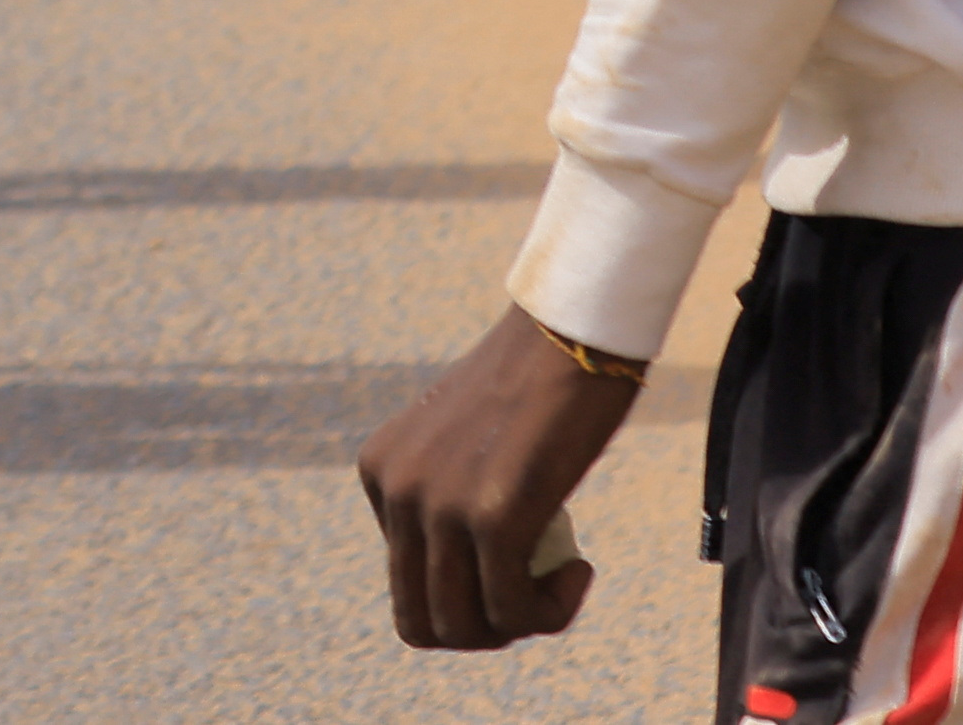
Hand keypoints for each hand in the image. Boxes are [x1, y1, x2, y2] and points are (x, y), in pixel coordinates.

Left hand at [354, 309, 637, 649]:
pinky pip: (513, 610)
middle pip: (423, 620)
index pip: (407, 582)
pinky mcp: (492, 516)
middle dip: (485, 630)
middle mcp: (397, 488)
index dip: (467, 595)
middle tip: (537, 596)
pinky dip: (551, 611)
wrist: (570, 332)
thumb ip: (450, 496)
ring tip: (561, 584)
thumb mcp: (465, 443)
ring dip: (520, 626)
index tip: (516, 565)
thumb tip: (467, 575)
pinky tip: (580, 572)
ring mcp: (439, 504)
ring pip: (464, 628)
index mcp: (381, 469)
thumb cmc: (534, 384)